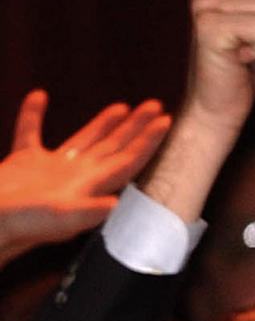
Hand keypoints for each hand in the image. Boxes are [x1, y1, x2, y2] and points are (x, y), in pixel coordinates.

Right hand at [0, 91, 168, 267]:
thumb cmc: (24, 224)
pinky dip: (33, 113)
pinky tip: (40, 96)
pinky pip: (30, 131)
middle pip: (115, 146)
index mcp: (89, 184)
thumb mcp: (60, 218)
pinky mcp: (24, 162)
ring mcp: (52, 168)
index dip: (147, 141)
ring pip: (85, 138)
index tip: (165, 121)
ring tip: (123, 107)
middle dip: (136, 127)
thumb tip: (114, 203)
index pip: (128, 159)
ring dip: (104, 123)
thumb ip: (88, 211)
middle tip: (155, 106)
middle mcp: (77, 175)